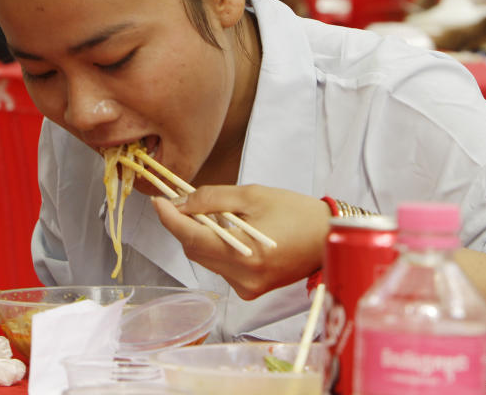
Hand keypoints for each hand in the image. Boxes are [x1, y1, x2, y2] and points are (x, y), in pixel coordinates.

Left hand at [151, 185, 330, 299]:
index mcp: (243, 252)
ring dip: (200, 236)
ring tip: (212, 214)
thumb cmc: (296, 212)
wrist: (329, 238)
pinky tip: (229, 232)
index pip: (191, 236)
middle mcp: (241, 276)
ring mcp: (245, 287)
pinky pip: (220, 267)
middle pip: (194, 249)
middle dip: (184, 224)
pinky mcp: (250, 290)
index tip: (157, 200)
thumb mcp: (252, 195)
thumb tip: (181, 202)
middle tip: (182, 200)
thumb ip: (212, 199)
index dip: (169, 218)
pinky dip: (216, 248)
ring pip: (205, 259)